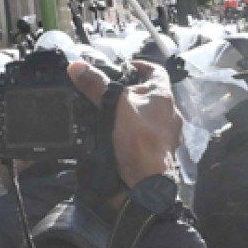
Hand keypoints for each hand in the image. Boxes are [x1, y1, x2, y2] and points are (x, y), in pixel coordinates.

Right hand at [70, 59, 180, 187]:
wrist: (148, 182)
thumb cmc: (139, 138)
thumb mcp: (116, 105)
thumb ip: (98, 86)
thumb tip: (77, 66)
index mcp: (164, 96)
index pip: (155, 70)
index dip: (139, 65)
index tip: (121, 68)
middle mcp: (170, 113)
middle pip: (149, 94)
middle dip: (130, 92)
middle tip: (109, 93)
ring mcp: (167, 134)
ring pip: (148, 116)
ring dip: (131, 114)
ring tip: (110, 114)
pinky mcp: (160, 151)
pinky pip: (145, 135)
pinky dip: (133, 133)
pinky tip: (118, 136)